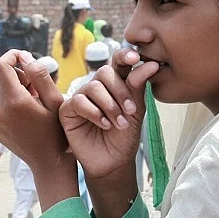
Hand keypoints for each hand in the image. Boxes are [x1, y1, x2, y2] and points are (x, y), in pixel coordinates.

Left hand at [0, 50, 67, 171]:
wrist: (48, 161)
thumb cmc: (56, 130)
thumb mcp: (55, 100)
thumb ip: (39, 75)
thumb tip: (24, 57)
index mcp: (15, 100)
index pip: (1, 65)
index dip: (12, 56)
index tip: (25, 59)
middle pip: (4, 79)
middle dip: (20, 78)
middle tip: (38, 90)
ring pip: (2, 92)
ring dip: (16, 92)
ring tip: (34, 105)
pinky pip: (0, 106)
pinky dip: (11, 105)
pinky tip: (26, 116)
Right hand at [59, 49, 159, 179]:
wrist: (114, 162)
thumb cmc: (125, 136)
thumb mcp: (136, 111)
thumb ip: (138, 87)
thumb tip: (150, 64)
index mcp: (115, 83)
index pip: (117, 61)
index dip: (124, 55)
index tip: (136, 57)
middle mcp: (97, 87)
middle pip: (104, 72)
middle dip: (120, 91)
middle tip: (131, 111)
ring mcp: (81, 97)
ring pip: (93, 87)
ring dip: (110, 106)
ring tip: (119, 124)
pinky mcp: (68, 110)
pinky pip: (79, 101)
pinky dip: (95, 112)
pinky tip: (104, 125)